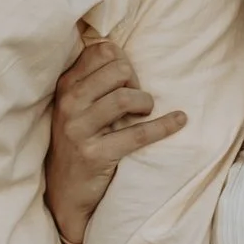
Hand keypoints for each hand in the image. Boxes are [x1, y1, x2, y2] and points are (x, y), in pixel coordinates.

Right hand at [44, 20, 184, 243]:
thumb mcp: (78, 107)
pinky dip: (164, 126)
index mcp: (65, 86)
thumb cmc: (79, 144)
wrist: (65, 195)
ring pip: (125, 97)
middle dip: (136, 81)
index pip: (101, 51)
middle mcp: (68, 104)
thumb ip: (95, 78)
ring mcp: (78, 129)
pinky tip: (179, 121)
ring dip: (145, 103)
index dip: (122, 62)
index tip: (128, 81)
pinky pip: (137, 134)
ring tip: (146, 112)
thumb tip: (119, 49)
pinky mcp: (95, 154)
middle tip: (138, 101)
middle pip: (116, 69)